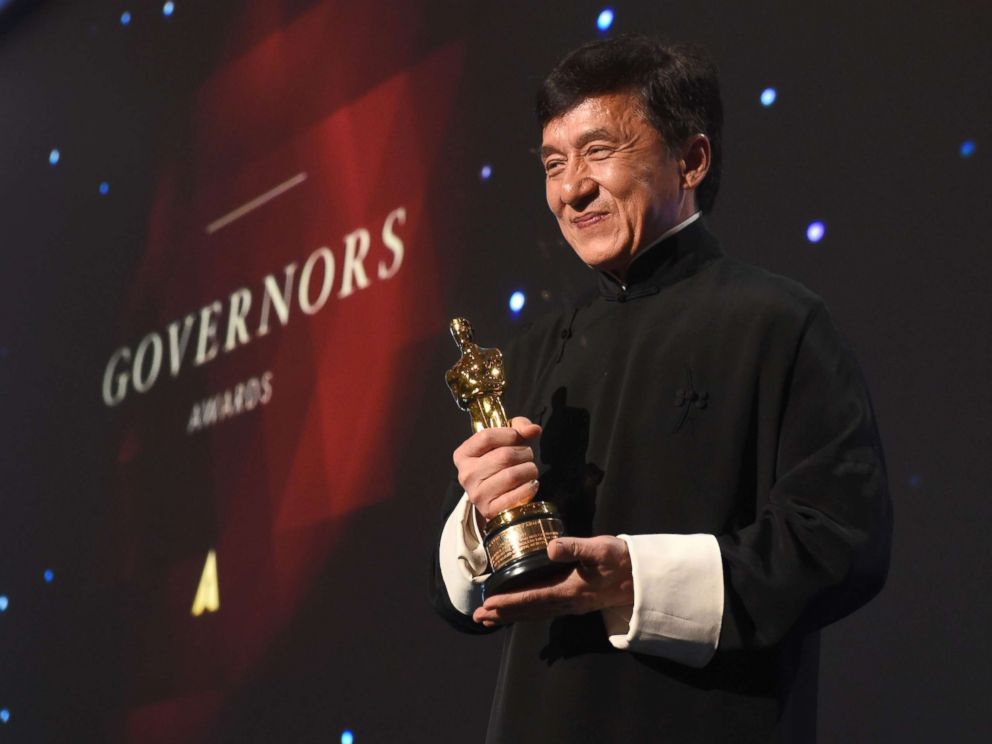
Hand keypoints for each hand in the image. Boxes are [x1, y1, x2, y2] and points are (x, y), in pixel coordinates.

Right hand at [453, 417, 541, 521]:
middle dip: (524, 453)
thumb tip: (533, 430)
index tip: (518, 437)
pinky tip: (529, 484)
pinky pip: (518, 495)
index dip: (509, 434)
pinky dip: (530, 487)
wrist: (495, 497)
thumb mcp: (504, 440)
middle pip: (504, 456)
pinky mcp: (490, 510)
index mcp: (463, 454)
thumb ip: (518, 427)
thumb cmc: (500, 463)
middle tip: (527, 456)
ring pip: (513, 475)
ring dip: (529, 470)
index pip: (486, 436)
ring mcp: (477, 494)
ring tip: (529, 470)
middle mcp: (466, 475)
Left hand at [472, 536, 633, 626]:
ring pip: (534, 612)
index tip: (488, 604)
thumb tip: (551, 547)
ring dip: (511, 616)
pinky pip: (543, 610)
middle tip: (478, 618)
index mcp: (569, 589)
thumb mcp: (600, 549)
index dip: (508, 601)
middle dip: (502, 614)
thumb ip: (575, 548)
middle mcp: (567, 602)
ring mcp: (570, 605)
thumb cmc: (620, 560)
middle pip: (528, 610)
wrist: (641, 577)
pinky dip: (526, 612)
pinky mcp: (574, 602)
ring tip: (489, 619)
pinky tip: (518, 612)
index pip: (532, 597)